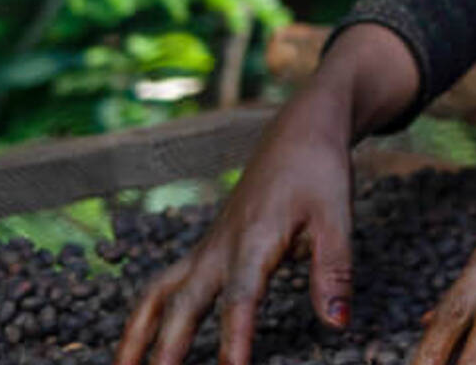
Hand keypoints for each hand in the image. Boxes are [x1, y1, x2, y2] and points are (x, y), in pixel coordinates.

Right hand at [117, 23, 415, 364]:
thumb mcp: (338, 219)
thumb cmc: (319, 173)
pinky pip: (164, 286)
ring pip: (159, 294)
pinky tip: (138, 342)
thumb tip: (336, 324)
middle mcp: (221, 248)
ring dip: (137, 333)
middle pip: (186, 302)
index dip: (235, 338)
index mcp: (255, 240)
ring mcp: (207, 248)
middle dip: (167, 346)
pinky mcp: (205, 249)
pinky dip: (145, 315)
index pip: (241, 298)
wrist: (298, 132)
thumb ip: (334, 272)